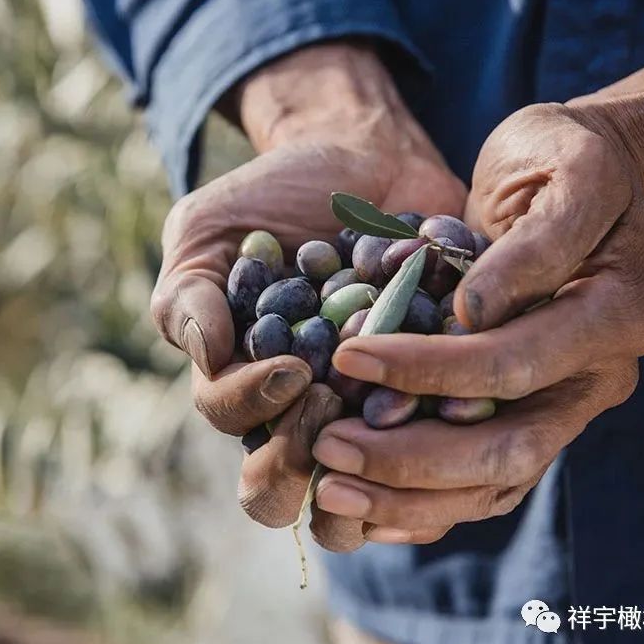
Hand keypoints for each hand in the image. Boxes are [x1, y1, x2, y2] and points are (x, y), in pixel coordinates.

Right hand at [149, 42, 465, 549]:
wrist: (364, 157)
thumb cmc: (270, 197)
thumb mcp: (207, 233)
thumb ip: (188, 297)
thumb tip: (209, 358)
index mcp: (241, 381)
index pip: (232, 425)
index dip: (255, 409)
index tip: (290, 367)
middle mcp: (300, 409)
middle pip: (287, 487)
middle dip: (301, 456)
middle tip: (327, 396)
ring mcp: (366, 406)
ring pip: (362, 486)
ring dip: (375, 458)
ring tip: (394, 403)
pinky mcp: (431, 388)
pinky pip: (437, 438)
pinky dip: (445, 426)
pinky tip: (455, 397)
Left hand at [312, 101, 643, 542]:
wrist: (583, 182)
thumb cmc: (564, 161)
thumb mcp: (561, 171)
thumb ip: (530, 245)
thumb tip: (477, 312)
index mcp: (613, 316)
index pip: (515, 362)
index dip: (431, 368)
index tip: (350, 355)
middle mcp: (596, 380)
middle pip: (507, 449)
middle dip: (410, 456)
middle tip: (327, 447)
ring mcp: (563, 411)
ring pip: (491, 484)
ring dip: (407, 498)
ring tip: (330, 493)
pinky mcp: (528, 423)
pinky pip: (481, 486)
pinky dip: (423, 507)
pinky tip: (364, 514)